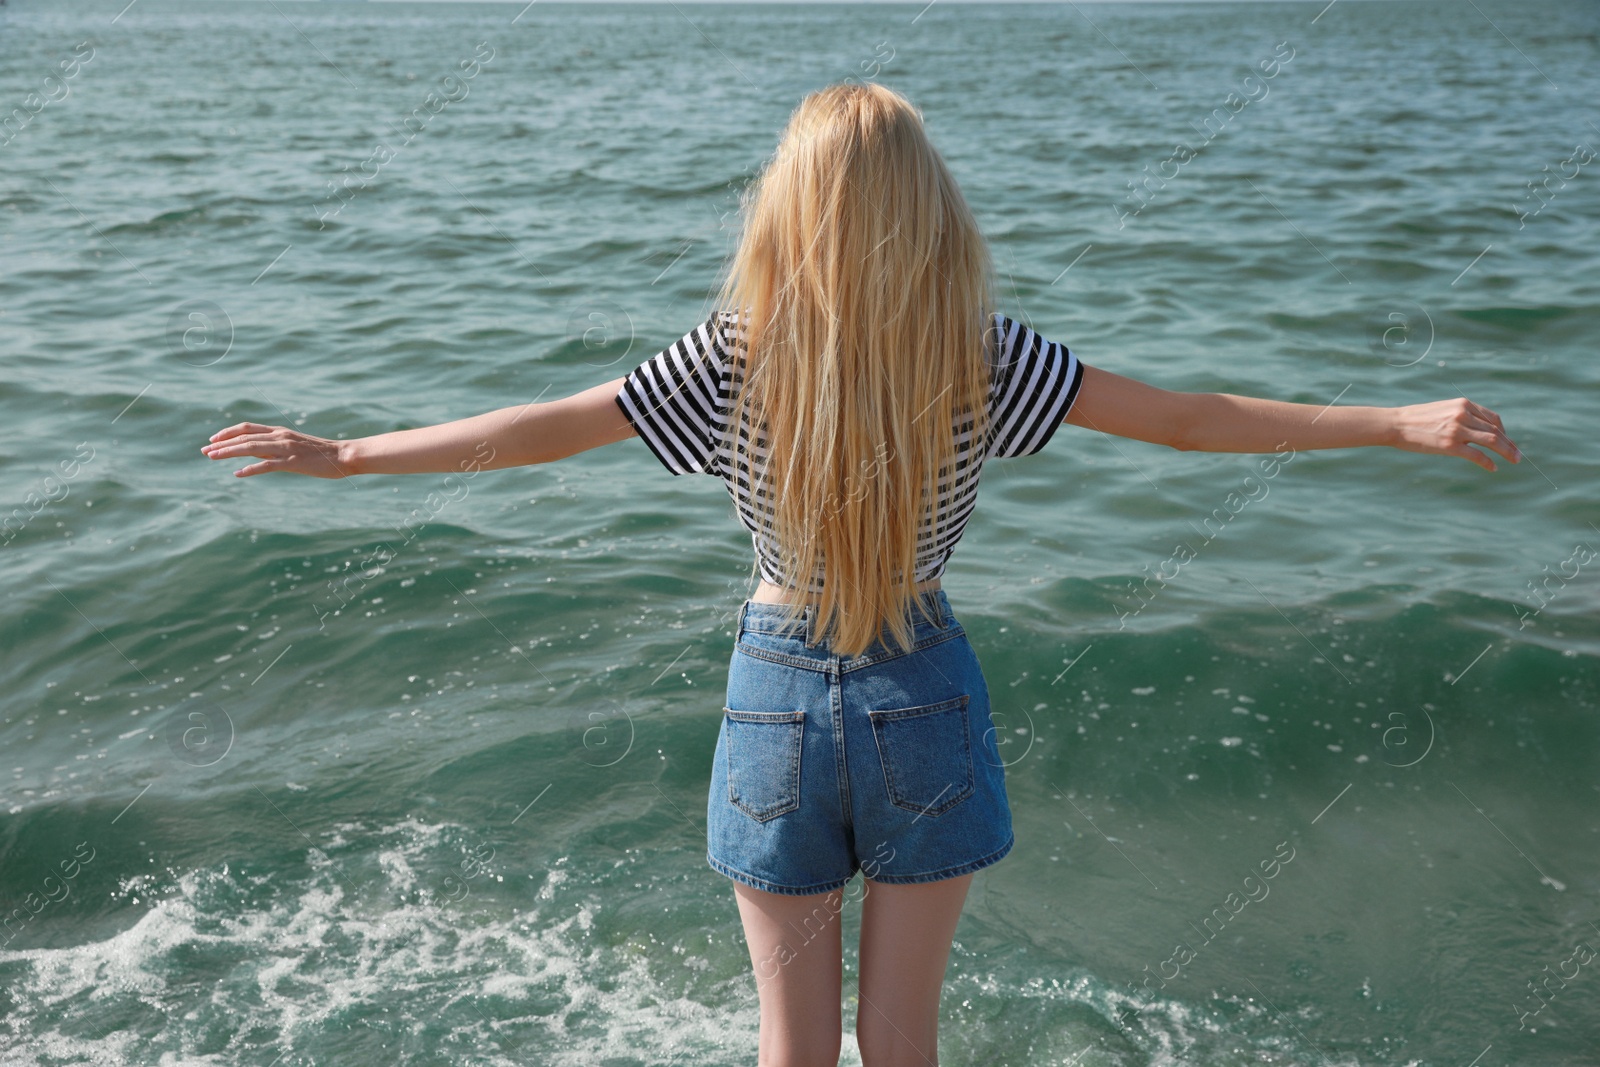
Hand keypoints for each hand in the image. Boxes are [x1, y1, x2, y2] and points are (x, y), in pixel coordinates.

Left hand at [202, 422, 353, 478]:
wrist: (343, 456)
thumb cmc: (321, 453)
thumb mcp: (294, 447)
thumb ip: (274, 448)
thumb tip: (253, 454)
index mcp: (279, 431)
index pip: (247, 428)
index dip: (227, 433)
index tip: (212, 440)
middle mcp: (280, 436)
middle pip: (244, 437)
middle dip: (221, 443)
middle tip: (204, 451)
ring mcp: (286, 449)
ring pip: (251, 448)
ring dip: (229, 452)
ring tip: (212, 457)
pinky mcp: (293, 462)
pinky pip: (268, 465)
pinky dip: (251, 469)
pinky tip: (238, 474)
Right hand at [1390, 398, 1519, 471]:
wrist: (1395, 424)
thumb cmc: (1416, 419)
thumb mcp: (1442, 410)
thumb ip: (1460, 416)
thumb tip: (1475, 429)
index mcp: (1463, 404)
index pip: (1493, 418)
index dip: (1504, 431)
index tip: (1507, 441)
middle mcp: (1463, 415)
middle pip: (1496, 430)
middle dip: (1510, 444)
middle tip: (1518, 455)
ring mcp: (1457, 430)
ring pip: (1492, 441)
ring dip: (1507, 452)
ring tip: (1514, 460)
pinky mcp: (1449, 445)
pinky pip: (1476, 455)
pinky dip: (1488, 462)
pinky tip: (1493, 468)